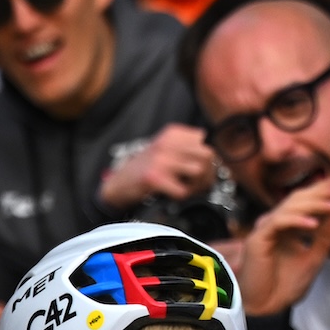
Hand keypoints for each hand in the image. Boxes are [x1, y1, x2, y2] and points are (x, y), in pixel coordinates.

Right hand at [98, 123, 216, 209]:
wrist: (117, 184)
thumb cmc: (143, 169)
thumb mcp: (164, 148)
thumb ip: (185, 147)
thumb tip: (211, 157)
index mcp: (171, 133)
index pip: (203, 138)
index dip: (204, 156)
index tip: (198, 167)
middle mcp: (166, 144)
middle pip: (206, 154)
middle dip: (206, 171)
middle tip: (197, 182)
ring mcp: (160, 161)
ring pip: (198, 171)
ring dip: (196, 184)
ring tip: (185, 187)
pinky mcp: (155, 179)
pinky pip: (183, 190)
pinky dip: (181, 196)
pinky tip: (172, 194)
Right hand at [234, 174, 329, 314]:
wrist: (266, 309)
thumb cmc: (284, 287)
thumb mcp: (314, 258)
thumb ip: (327, 236)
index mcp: (287, 226)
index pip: (306, 202)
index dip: (324, 192)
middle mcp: (274, 224)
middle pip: (298, 199)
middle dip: (323, 192)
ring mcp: (265, 230)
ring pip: (290, 207)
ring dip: (315, 205)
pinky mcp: (257, 239)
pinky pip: (278, 222)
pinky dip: (297, 221)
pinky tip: (314, 225)